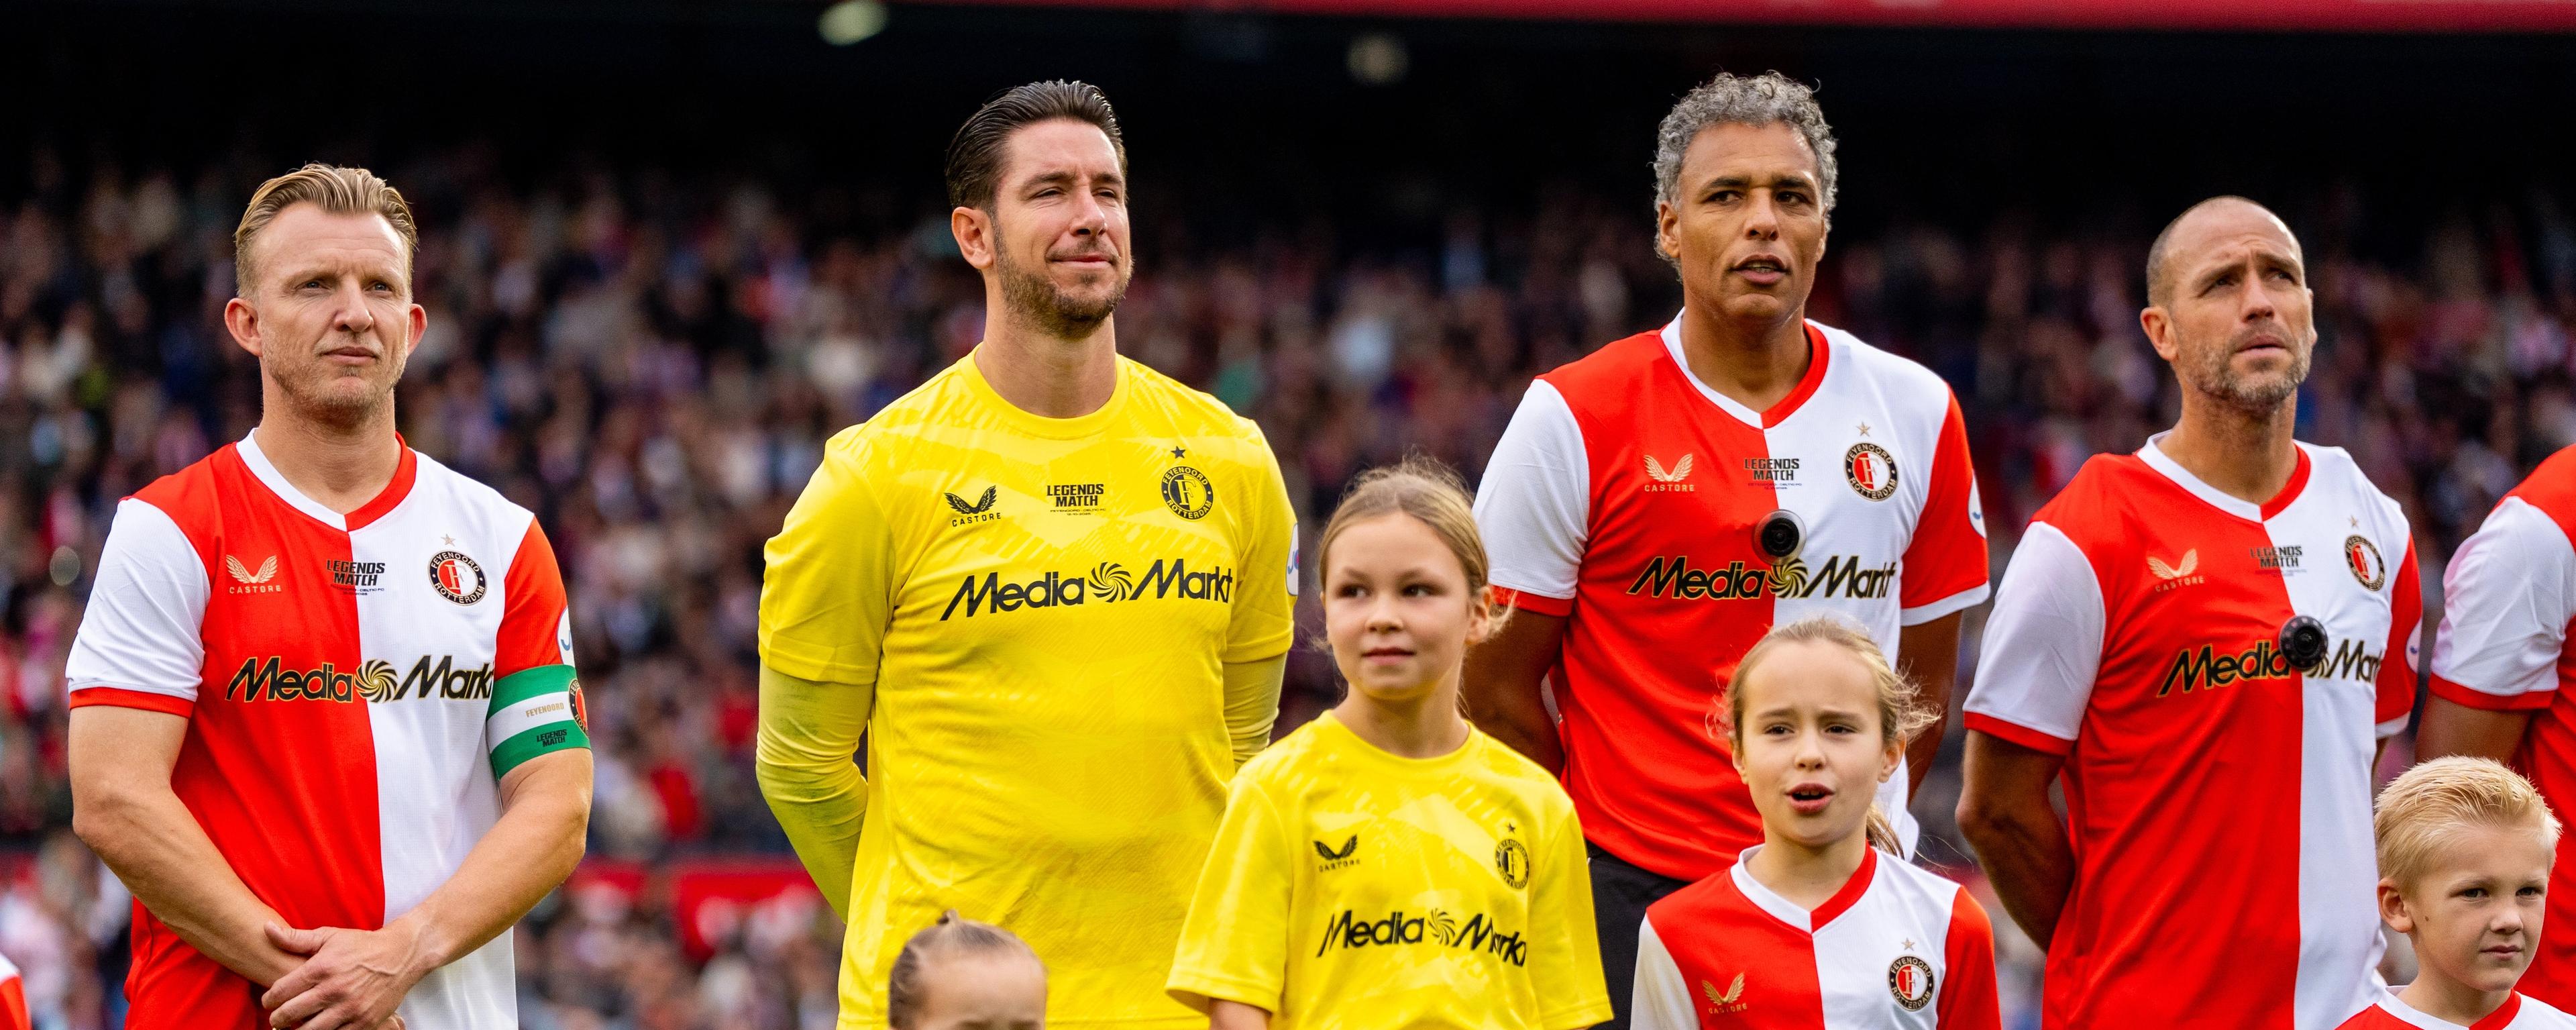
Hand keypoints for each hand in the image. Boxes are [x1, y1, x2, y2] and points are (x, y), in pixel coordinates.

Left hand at [260, 920, 434, 1029]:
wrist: (402, 955)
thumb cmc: (362, 946)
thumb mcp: (329, 936)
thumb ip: (295, 938)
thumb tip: (266, 929)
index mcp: (321, 968)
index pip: (280, 991)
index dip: (268, 1000)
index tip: (269, 1001)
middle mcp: (334, 990)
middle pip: (289, 1014)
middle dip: (277, 1019)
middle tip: (278, 1018)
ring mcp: (350, 1009)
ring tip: (295, 1026)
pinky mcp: (364, 1022)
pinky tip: (320, 1027)